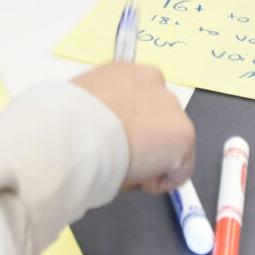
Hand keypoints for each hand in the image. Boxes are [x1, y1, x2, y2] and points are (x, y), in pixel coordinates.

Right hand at [69, 64, 194, 193]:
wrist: (80, 131)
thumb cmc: (69, 120)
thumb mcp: (79, 107)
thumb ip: (97, 112)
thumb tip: (100, 132)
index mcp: (125, 72)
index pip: (137, 100)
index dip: (129, 126)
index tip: (114, 143)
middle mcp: (153, 82)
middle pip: (157, 120)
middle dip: (144, 141)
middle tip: (120, 159)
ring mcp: (172, 109)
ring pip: (169, 144)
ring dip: (153, 160)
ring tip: (125, 169)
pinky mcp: (184, 137)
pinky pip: (177, 170)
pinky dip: (160, 181)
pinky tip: (137, 180)